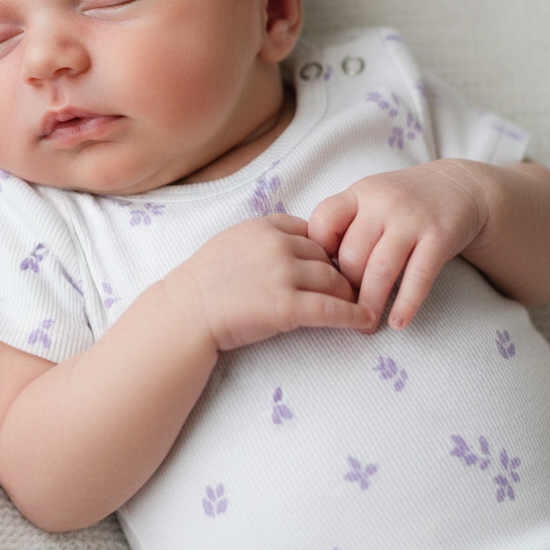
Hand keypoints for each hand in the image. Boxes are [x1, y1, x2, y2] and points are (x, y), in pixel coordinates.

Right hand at [167, 213, 374, 350]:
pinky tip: (365, 321)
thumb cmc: (203, 283)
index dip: (323, 249)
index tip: (331, 264)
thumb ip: (262, 239)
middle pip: (325, 255)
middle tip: (352, 288)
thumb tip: (293, 243)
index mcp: (264, 227)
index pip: (310, 231)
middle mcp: (277, 245)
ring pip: (333, 279)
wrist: (185, 313)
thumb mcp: (231, 242)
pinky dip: (353, 316)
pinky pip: (332, 309)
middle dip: (339, 272)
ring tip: (360, 304)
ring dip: (349, 294)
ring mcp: (283, 275)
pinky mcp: (287, 306)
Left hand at [308, 161, 488, 329]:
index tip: (320, 277)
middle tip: (344, 311)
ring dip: (370, 303)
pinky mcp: (439, 236)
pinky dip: (406, 304)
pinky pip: (418, 277)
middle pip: (350, 254)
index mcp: (358, 194)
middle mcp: (381, 203)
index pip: (322, 223)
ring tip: (365, 325)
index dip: (316, 254)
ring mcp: (411, 219)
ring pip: (380, 269)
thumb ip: (344, 225)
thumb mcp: (369, 200)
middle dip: (344, 289)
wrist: (459, 187)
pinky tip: (398, 322)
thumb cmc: (403, 202)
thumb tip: (314, 268)